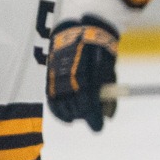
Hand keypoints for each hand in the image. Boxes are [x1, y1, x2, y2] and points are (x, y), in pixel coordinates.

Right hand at [46, 17, 119, 131]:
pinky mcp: (50, 76)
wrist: (78, 31)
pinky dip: (58, 111)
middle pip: (75, 106)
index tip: (98, 128)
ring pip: (61, 105)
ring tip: (79, 117)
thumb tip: (108, 116)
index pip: (88, 103)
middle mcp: (69, 76)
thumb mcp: (109, 71)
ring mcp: (57, 76)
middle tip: (92, 119)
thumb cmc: (98, 52)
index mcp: (87, 73)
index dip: (93, 118)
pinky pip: (51, 99)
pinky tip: (66, 117)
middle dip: (84, 116)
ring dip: (71, 115)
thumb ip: (108, 94)